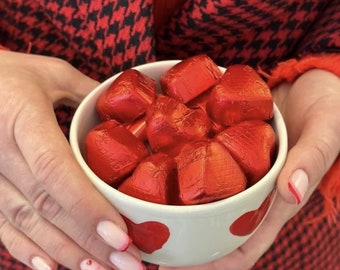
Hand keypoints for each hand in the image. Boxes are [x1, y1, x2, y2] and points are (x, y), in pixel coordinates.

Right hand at [0, 51, 143, 269]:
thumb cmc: (8, 74)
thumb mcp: (51, 73)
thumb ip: (89, 94)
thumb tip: (126, 112)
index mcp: (21, 120)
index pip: (56, 171)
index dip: (87, 207)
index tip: (120, 237)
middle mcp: (1, 154)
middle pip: (48, 207)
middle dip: (89, 242)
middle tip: (127, 264)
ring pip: (28, 223)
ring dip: (66, 252)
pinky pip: (3, 225)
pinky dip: (29, 249)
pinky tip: (54, 266)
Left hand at [159, 69, 339, 269]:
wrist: (307, 77)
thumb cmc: (327, 105)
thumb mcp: (325, 130)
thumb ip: (311, 158)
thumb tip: (293, 192)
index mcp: (274, 200)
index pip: (243, 246)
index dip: (214, 264)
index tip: (177, 267)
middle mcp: (249, 190)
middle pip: (214, 227)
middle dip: (184, 241)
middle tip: (149, 243)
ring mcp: (235, 169)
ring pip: (203, 197)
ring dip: (176, 208)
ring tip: (144, 211)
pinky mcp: (225, 146)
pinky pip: (200, 162)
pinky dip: (181, 168)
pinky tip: (154, 167)